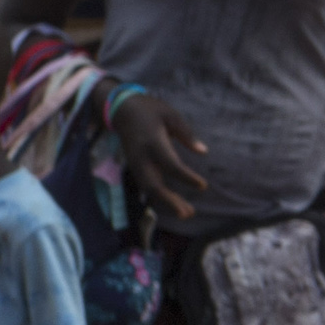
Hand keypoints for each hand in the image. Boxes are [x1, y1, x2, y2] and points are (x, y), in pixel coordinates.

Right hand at [111, 88, 207, 220]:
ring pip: (149, 188)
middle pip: (153, 184)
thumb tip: (203, 152)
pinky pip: (147, 185)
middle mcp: (141, 157)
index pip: (170, 165)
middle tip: (188, 213)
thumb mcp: (171, 116)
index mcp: (152, 142)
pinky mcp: (136, 166)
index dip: (186, 177)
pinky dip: (160, 196)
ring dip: (166, 202)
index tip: (203, 186)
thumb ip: (187, 134)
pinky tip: (174, 203)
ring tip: (186, 213)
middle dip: (170, 201)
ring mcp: (136, 163)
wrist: (121, 110)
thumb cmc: (151, 110)